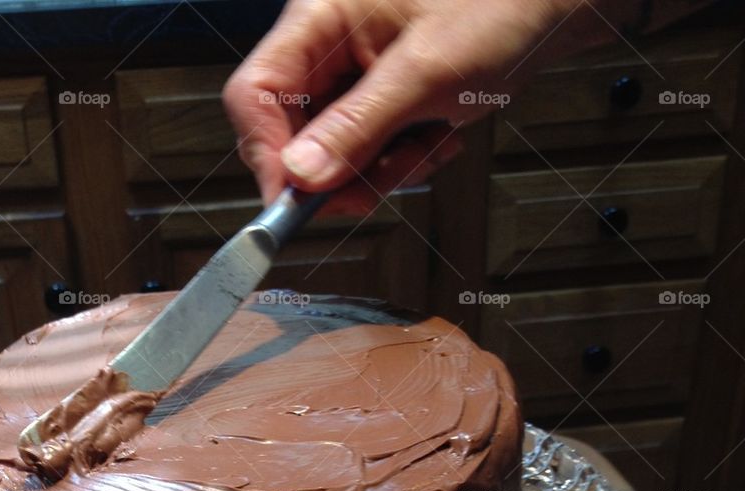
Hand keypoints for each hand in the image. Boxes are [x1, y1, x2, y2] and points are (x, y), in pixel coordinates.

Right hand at [223, 0, 619, 211]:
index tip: (296, 203)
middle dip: (339, 171)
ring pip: (334, 151)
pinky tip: (437, 136)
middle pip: (292, 132)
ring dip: (380, 169)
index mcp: (321, 15)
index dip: (268, 155)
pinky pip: (370, 149)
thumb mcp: (426, 73)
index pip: (257, 94)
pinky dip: (402, 159)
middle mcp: (330, 43)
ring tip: (427, 146)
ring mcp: (357, 72)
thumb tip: (301, 175)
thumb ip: (358, 127)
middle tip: (381, 183)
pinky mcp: (384, 95)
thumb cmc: (501, 3)